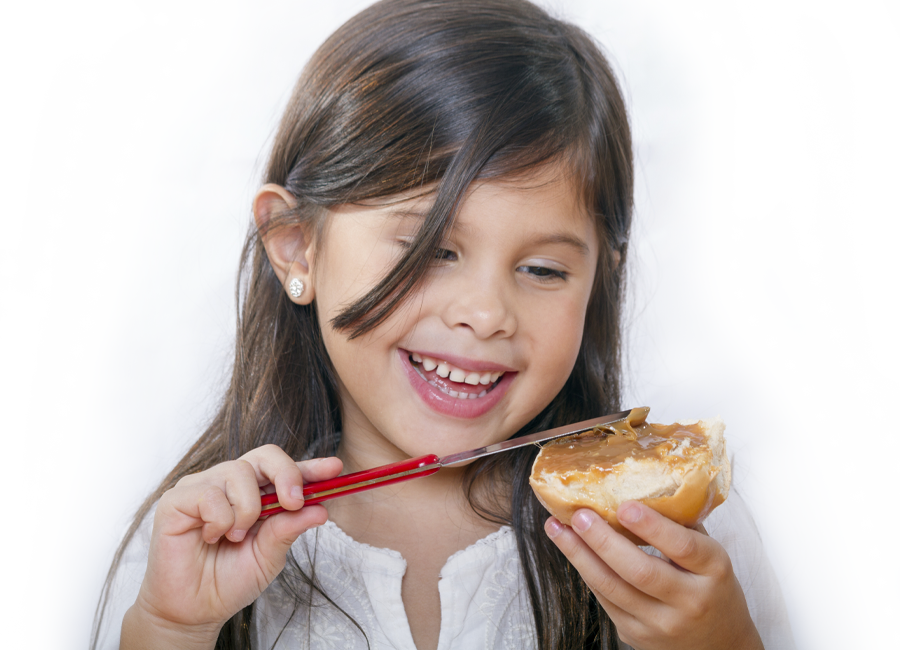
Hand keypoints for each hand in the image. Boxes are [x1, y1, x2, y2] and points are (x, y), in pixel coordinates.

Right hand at [122, 446, 341, 647]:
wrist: (193, 611)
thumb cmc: (228, 582)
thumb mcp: (269, 556)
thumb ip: (289, 529)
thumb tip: (320, 508)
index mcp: (256, 494)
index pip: (285, 470)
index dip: (311, 467)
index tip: (336, 469)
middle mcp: (229, 483)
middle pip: (265, 454)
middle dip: (286, 474)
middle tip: (293, 502)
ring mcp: (203, 486)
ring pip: (238, 472)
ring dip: (247, 510)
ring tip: (235, 538)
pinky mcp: (177, 498)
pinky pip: (210, 494)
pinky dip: (219, 521)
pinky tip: (210, 538)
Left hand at [545, 502, 762, 649]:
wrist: (721, 645)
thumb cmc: (712, 588)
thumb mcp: (711, 556)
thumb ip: (681, 525)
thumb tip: (641, 484)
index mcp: (713, 572)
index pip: (683, 547)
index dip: (652, 527)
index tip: (624, 505)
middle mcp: (689, 602)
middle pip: (640, 572)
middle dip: (603, 541)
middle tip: (579, 515)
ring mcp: (661, 624)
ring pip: (613, 588)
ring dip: (580, 556)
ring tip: (558, 528)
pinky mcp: (637, 636)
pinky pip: (606, 600)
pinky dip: (586, 571)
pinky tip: (573, 550)